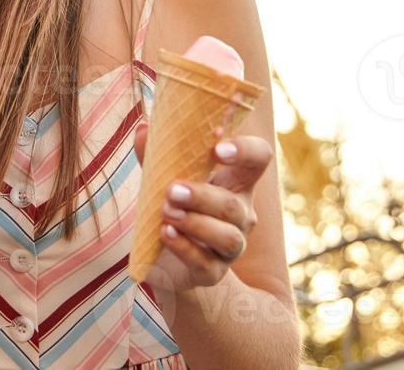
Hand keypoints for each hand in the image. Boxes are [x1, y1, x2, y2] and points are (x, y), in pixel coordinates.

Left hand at [134, 120, 272, 292]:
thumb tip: (144, 130)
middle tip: (172, 190)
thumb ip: (156, 156)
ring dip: (196, 223)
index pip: (259, 158)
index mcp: (236, 181)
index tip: (218, 146)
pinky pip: (206, 264)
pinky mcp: (213, 272)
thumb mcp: (165, 176)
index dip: (246, 150)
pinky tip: (165, 234)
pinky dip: (184, 248)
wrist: (165, 259)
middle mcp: (242, 214)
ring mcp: (231, 246)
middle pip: (234, 205)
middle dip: (202, 196)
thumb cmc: (172, 204)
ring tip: (166, 212)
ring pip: (228, 237)